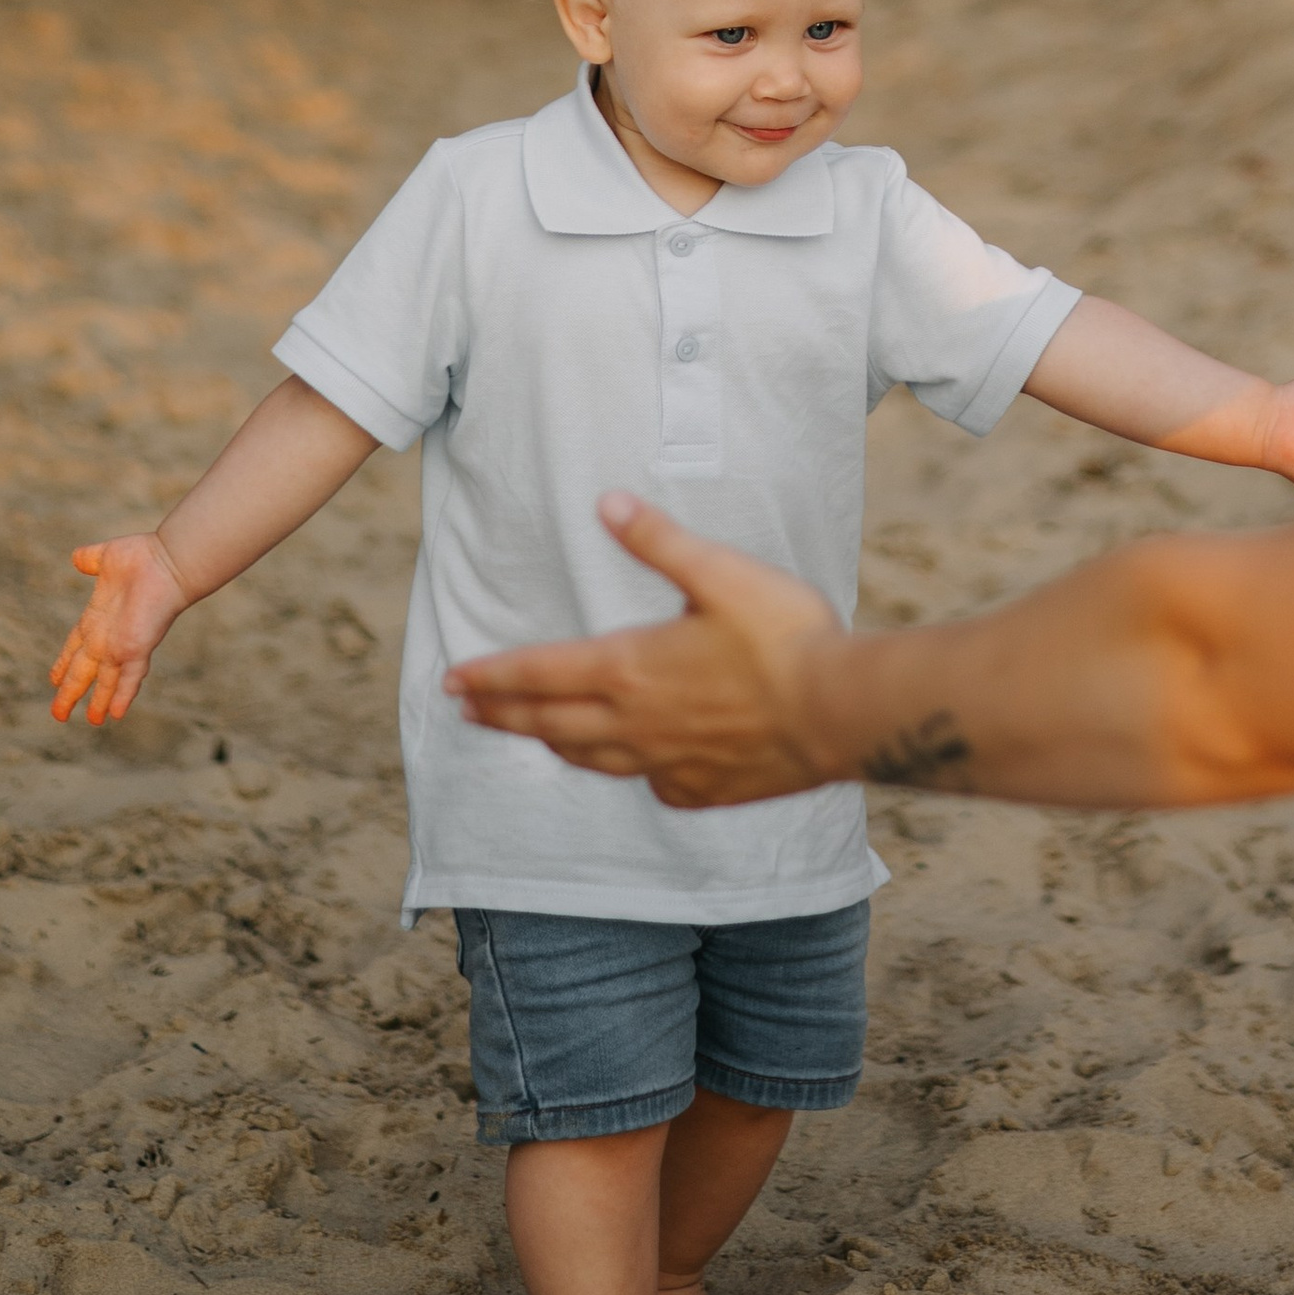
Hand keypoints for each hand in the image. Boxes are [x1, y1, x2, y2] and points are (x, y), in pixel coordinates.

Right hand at [51, 531, 190, 725]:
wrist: (168, 560)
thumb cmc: (142, 555)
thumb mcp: (107, 557)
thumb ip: (90, 559)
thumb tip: (76, 557)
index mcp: (96, 618)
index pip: (74, 646)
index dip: (63, 663)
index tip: (54, 679)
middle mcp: (107, 636)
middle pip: (83, 671)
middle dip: (70, 692)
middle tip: (59, 714)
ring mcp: (122, 645)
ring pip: (105, 681)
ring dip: (97, 701)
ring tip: (93, 721)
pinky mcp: (137, 649)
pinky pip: (128, 678)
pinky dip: (122, 696)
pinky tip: (116, 714)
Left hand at [445, 495, 847, 808]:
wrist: (840, 713)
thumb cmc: (784, 637)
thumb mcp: (720, 573)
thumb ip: (659, 541)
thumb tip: (607, 505)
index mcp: (631, 668)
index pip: (539, 674)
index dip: (492, 677)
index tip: (453, 681)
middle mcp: (636, 724)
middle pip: (549, 723)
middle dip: (502, 713)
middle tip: (465, 709)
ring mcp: (668, 763)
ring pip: (590, 759)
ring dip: (551, 742)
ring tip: (532, 733)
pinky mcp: (702, 790)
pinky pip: (647, 782)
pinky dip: (625, 769)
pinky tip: (632, 764)